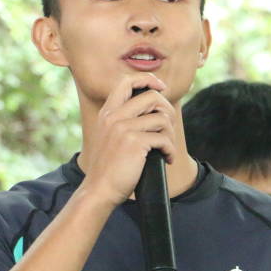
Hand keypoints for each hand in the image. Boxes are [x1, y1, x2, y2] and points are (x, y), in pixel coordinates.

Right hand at [81, 73, 176, 205]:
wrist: (99, 189)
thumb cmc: (108, 167)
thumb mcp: (110, 137)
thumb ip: (124, 121)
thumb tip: (155, 109)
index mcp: (107, 113)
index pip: (127, 82)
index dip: (148, 80)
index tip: (161, 87)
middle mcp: (114, 116)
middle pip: (152, 97)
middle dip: (168, 111)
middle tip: (169, 128)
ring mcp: (123, 128)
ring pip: (162, 119)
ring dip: (170, 135)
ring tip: (167, 148)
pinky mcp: (134, 142)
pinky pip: (164, 139)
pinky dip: (170, 150)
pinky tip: (167, 159)